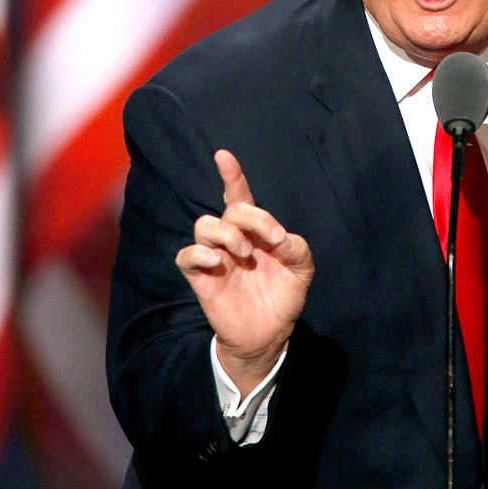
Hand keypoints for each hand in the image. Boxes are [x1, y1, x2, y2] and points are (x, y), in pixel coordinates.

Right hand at [175, 149, 314, 396]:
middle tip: (271, 241)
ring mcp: (215, 258)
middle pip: (229, 211)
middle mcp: (232, 240)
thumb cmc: (283, 296)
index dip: (231, 176)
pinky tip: (217, 260)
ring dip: (227, 233)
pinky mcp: (201, 278)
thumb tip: (279, 238)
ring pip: (204, 225)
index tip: (223, 155)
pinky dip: (199, 252)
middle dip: (251, 217)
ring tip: (244, 253)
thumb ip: (296, 247)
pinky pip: (186, 256)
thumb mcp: (302, 269)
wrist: (270, 333)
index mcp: (255, 232)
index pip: (239, 197)